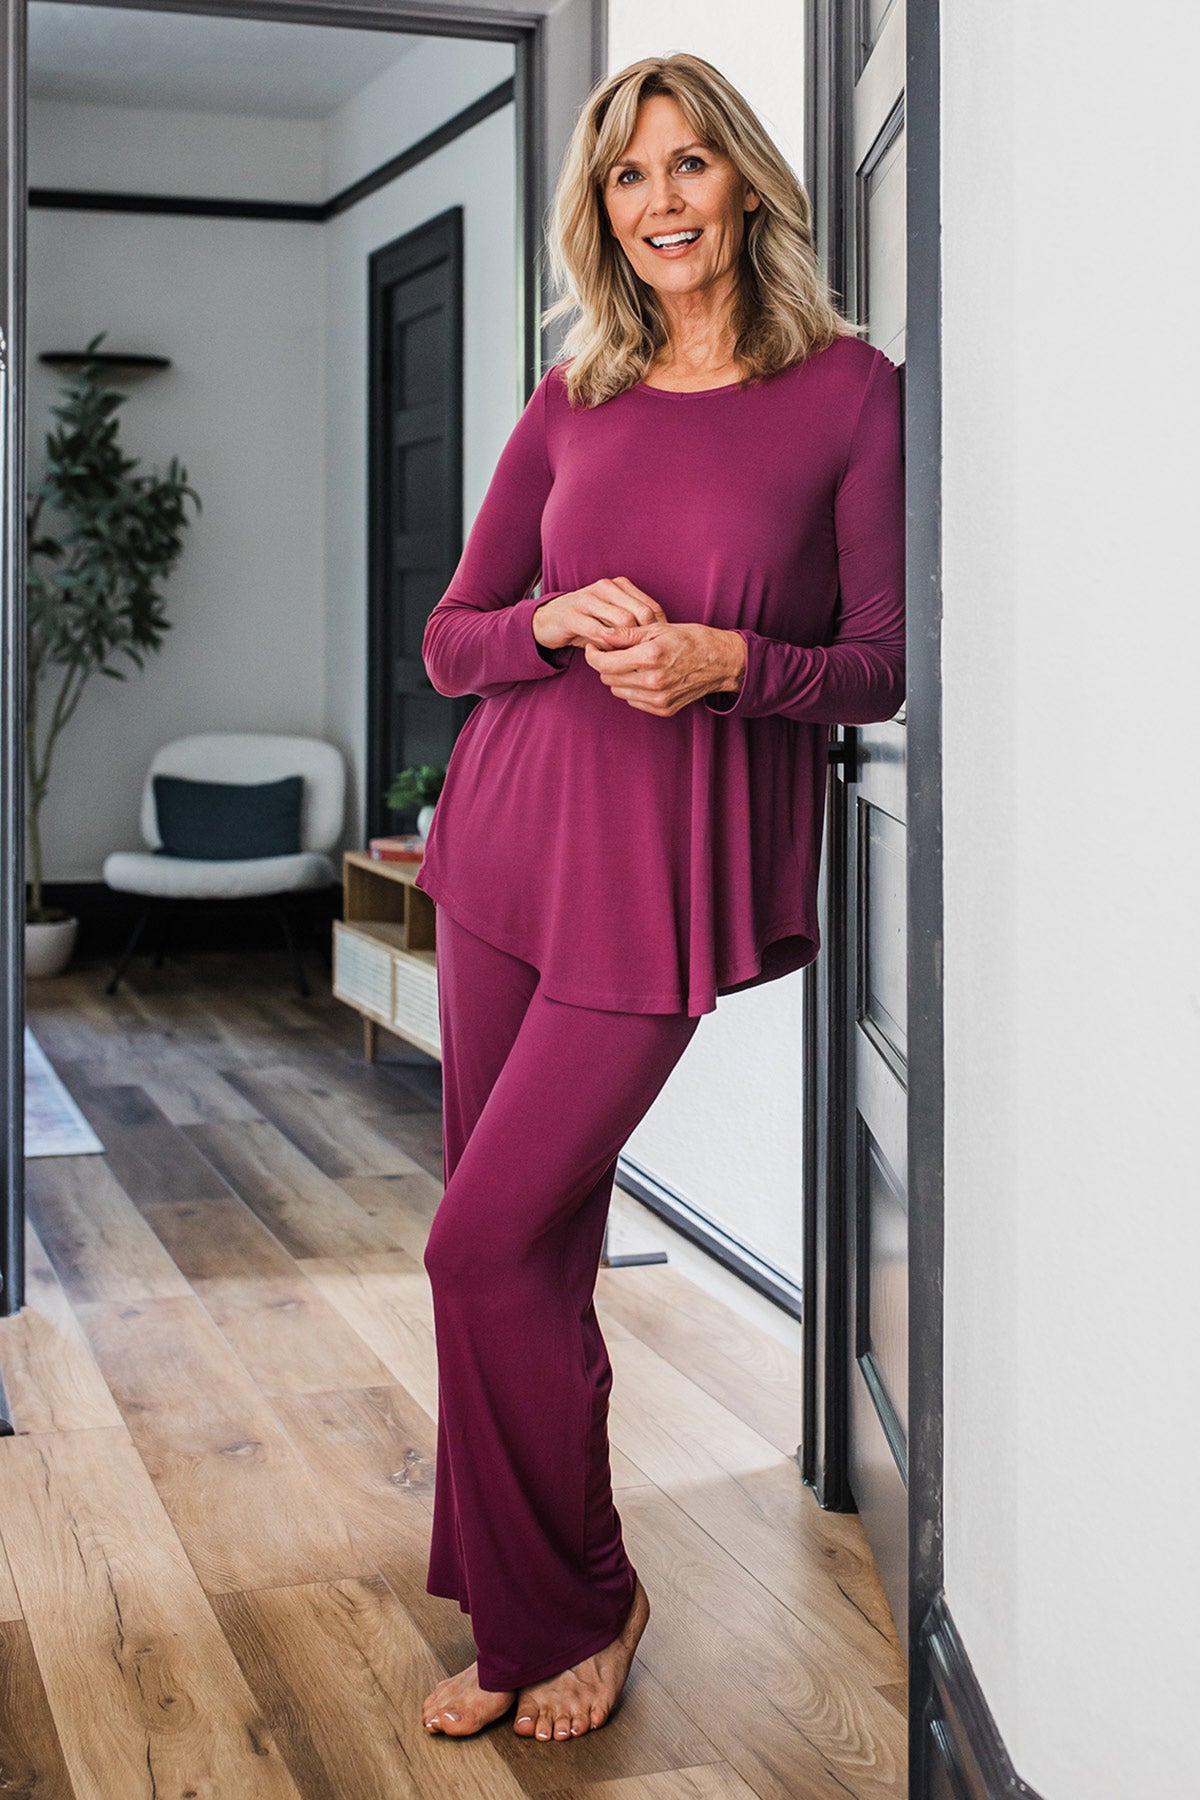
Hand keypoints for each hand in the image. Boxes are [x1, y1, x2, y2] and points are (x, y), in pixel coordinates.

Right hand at [531, 577, 667, 650]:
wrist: (548, 620)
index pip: (651, 607)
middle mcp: (606, 587)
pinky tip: (606, 656)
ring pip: (622, 623)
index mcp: (621, 585)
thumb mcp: (613, 618)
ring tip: (625, 658)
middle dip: (645, 639)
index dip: (659, 631)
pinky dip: (607, 647)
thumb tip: (663, 641)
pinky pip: (599, 633)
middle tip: (645, 658)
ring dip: (627, 645)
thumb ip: (635, 623)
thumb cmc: (588, 622)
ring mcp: (589, 598)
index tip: (659, 650)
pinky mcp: (573, 614)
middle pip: (640, 615)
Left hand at [586, 621, 746, 716]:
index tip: (595, 646)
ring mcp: (657, 699)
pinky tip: (645, 676)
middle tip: (615, 651)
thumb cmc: (690, 639)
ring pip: (617, 690)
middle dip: (606, 664)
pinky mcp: (663, 709)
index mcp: (649, 658)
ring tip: (632, 663)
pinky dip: (633, 688)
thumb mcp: (657, 628)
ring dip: (618, 677)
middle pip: (607, 677)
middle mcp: (652, 682)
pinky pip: (633, 700)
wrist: (720, 662)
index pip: (603, 663)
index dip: (593, 654)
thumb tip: (600, 634)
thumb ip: (625, 634)